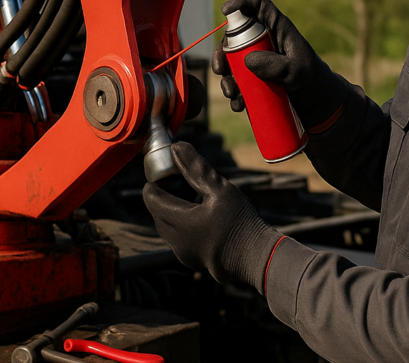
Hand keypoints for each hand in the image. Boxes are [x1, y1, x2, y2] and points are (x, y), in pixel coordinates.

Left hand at [143, 142, 281, 291]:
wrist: (258, 259)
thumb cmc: (240, 223)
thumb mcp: (219, 188)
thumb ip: (195, 167)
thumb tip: (176, 147)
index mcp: (177, 222)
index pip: (150, 197)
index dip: (156, 181)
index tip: (171, 172)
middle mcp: (175, 241)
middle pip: (156, 211)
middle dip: (164, 194)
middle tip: (180, 180)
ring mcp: (184, 254)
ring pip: (167, 226)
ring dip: (174, 210)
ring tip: (193, 197)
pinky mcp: (194, 261)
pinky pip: (179, 239)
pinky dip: (183, 225)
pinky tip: (203, 218)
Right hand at [211, 0, 349, 128]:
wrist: (321, 109)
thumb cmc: (315, 83)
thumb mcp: (298, 72)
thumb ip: (276, 65)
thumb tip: (247, 61)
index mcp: (278, 30)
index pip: (259, 6)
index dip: (242, 2)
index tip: (225, 11)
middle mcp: (265, 44)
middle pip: (235, 38)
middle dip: (222, 53)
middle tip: (220, 69)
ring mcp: (260, 63)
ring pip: (232, 64)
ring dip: (226, 79)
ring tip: (233, 94)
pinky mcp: (257, 82)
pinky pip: (238, 84)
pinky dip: (234, 95)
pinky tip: (239, 105)